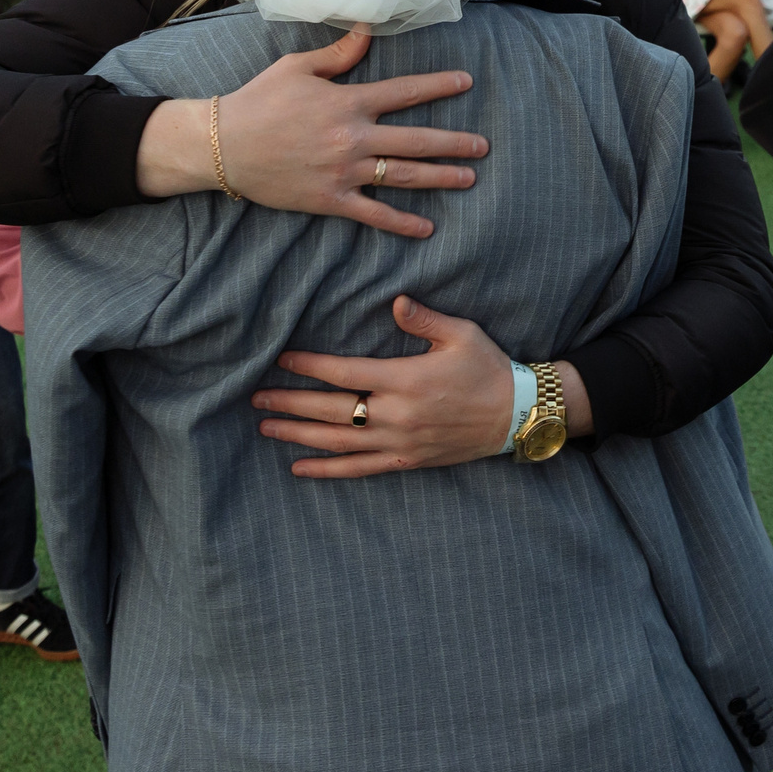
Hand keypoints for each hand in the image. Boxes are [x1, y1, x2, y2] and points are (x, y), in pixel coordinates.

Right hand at [135, 31, 484, 236]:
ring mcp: (344, 171)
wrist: (223, 145)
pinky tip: (426, 228)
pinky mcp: (330, 200)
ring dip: (440, 178)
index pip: (405, 92)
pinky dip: (401, 223)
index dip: (439, 86)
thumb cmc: (259, 100)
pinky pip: (373, 214)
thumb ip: (339, 54)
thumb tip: (368, 30)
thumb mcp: (297, 68)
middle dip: (454, 143)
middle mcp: (353, 137)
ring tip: (469, 178)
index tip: (467, 82)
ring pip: (403, 176)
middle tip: (483, 146)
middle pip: (416, 140)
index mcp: (348, 101)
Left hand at [252, 295, 594, 477]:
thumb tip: (395, 301)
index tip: (283, 359)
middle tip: (256, 396)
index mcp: (406, 380)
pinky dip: (327, 470)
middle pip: (332, 410)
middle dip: (291, 402)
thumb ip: (424, 318)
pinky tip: (300, 468)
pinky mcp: (406, 460)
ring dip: (299, 434)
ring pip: (338, 442)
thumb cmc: (489, 368)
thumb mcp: (462, 334)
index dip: (310, 367)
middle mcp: (396, 414)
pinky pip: (359, 469)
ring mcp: (399, 442)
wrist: (516, 415)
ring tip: (266, 426)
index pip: (345, 373)